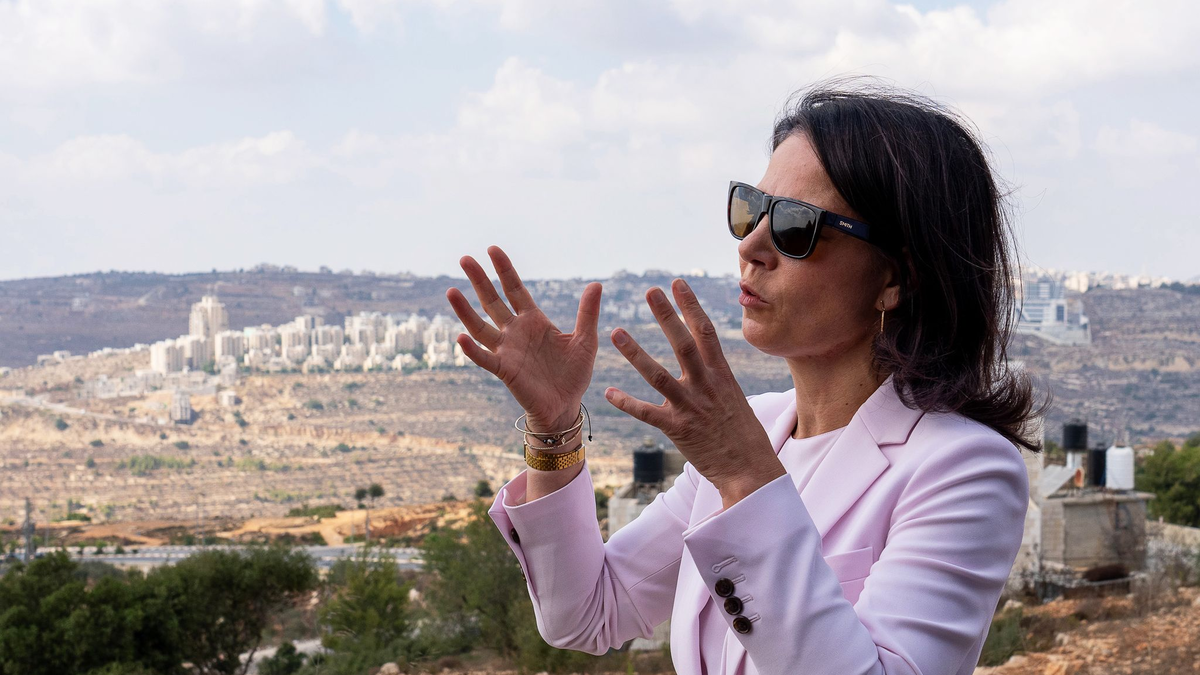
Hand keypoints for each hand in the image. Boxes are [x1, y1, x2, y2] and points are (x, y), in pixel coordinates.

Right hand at [446, 246, 602, 430]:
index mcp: (533, 320)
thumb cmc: (573, 373)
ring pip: (481, 327)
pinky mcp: (505, 370)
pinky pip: (485, 358)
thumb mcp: (585, 340)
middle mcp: (515, 332)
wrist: (566, 405)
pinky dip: (472, 350)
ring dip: (465, 311)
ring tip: (451, 292)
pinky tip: (460, 337)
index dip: (504, 270)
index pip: (515, 289)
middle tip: (464, 259)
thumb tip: (596, 284)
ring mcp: (507, 350)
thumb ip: (587, 313)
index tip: (492, 250)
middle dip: (479, 281)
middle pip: (492, 301)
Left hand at [604, 279, 784, 507]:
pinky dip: (627, 403)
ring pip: (659, 375)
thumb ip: (718, 381)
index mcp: (722, 375)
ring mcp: (691, 407)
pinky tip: (609, 392)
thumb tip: (710, 366)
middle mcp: (706, 386)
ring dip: (636, 353)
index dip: (691, 305)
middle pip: (683, 343)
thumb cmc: (744, 437)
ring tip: (616, 332)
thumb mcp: (735, 400)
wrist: (750, 470)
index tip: (678, 283)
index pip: (706, 332)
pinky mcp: (678, 429)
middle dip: (667, 315)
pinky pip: (648, 413)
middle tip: (650, 291)